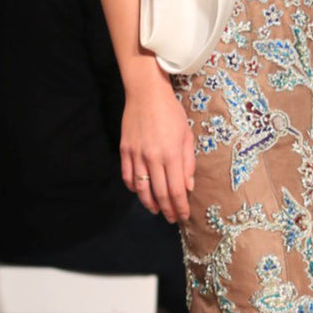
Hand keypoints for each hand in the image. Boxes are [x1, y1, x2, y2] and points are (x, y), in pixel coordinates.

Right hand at [121, 78, 194, 223]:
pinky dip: (133, 188)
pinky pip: (128, 176)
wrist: (146, 94)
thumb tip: (188, 187)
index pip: (177, 190)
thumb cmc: (171, 113)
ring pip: (141, 189)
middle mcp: (153, 158)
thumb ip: (188, 163)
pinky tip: (140, 192)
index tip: (183, 216)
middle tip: (172, 218)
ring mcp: (136, 155)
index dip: (180, 207)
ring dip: (149, 204)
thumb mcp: (187, 136)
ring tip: (156, 210)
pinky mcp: (125, 151)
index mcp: (171, 155)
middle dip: (167, 210)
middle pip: (160, 193)